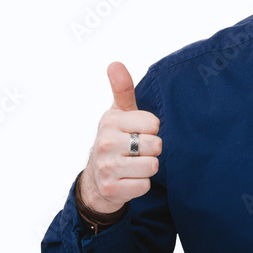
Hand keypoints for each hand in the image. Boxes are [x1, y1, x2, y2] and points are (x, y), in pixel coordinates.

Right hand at [79, 61, 161, 213]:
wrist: (96, 178)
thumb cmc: (115, 139)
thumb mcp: (119, 113)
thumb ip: (122, 88)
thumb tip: (115, 63)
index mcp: (110, 121)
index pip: (153, 123)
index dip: (151, 129)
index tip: (138, 132)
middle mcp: (105, 143)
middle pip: (156, 145)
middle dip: (151, 150)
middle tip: (137, 150)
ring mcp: (106, 167)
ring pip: (152, 166)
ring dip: (148, 167)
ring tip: (133, 164)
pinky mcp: (111, 189)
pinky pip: (144, 185)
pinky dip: (141, 184)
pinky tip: (129, 179)